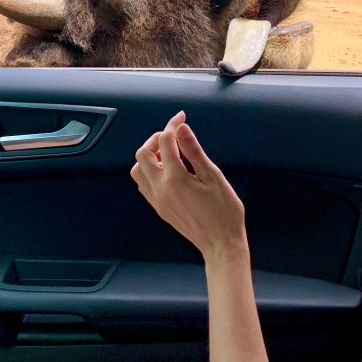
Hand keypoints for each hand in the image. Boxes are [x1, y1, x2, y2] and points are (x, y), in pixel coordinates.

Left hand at [130, 111, 247, 262]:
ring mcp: (157, 200)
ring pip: (138, 170)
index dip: (172, 125)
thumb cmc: (224, 212)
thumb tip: (181, 129)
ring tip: (169, 154)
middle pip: (142, 154)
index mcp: (175, 178)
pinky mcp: (159, 208)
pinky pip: (143, 185)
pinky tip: (168, 171)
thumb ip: (194, 150)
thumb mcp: (213, 176)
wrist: (221, 244)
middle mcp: (160, 189)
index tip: (181, 118)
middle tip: (173, 136)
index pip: (165, 141)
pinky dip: (149, 171)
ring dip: (149, 157)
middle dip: (155, 140)